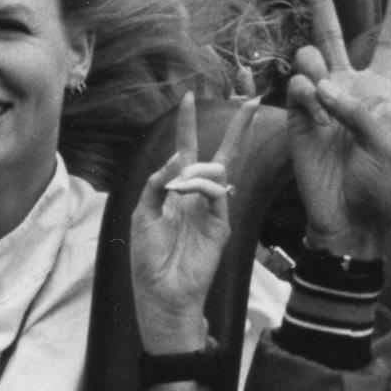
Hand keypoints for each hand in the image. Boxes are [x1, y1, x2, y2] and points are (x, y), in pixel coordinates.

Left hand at [129, 92, 253, 353]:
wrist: (162, 293)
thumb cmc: (148, 258)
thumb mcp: (142, 213)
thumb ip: (157, 183)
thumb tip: (177, 156)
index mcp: (176, 191)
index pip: (186, 149)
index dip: (188, 124)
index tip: (190, 97)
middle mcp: (198, 196)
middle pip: (221, 153)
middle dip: (236, 128)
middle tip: (249, 98)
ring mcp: (213, 209)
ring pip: (219, 170)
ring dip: (195, 170)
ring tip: (177, 188)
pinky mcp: (222, 224)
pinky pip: (217, 193)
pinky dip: (200, 185)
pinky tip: (185, 191)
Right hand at [286, 0, 390, 260]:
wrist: (349, 220)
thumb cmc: (379, 184)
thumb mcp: (384, 144)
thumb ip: (358, 110)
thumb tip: (320, 87)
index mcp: (381, 91)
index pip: (388, 46)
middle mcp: (349, 89)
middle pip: (336, 36)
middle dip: (323, 3)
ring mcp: (320, 102)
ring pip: (311, 58)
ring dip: (315, 62)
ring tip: (321, 86)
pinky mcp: (297, 120)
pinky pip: (296, 89)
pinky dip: (303, 90)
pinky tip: (311, 102)